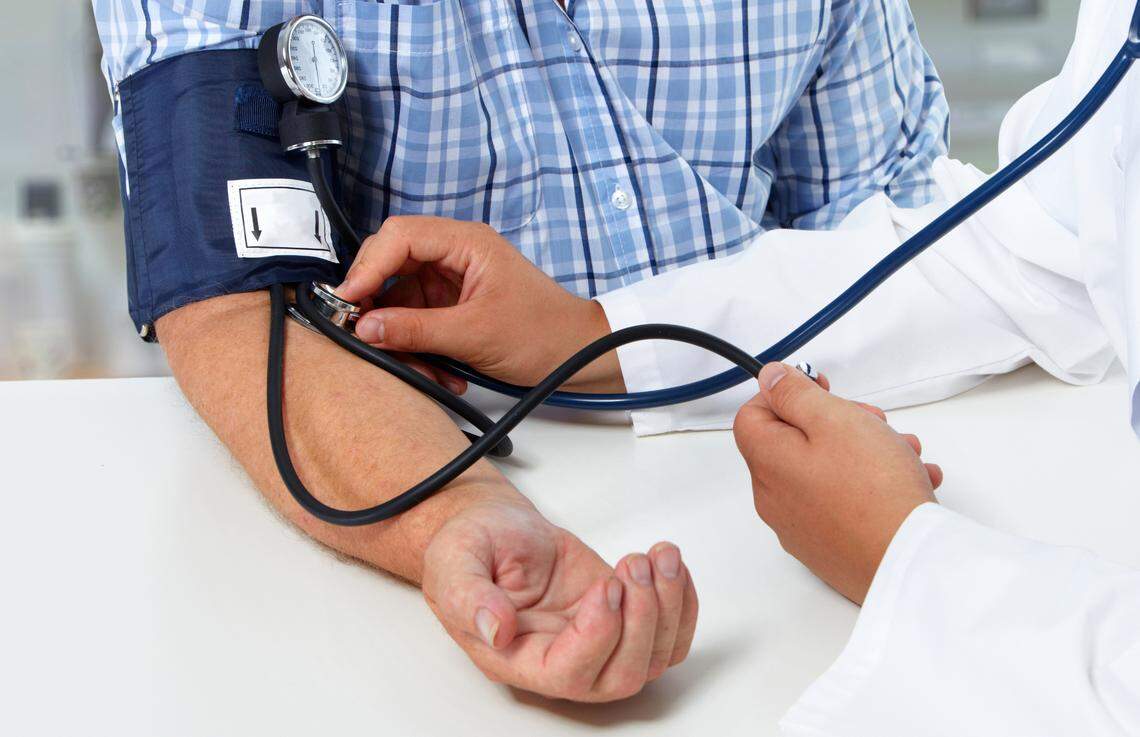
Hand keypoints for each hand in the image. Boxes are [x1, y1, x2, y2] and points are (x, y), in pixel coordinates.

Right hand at [336, 216, 622, 390]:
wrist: (578, 356)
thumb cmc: (544, 333)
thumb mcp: (475, 334)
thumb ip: (415, 329)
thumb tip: (365, 328)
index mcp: (466, 242)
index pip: (399, 237)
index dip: (368, 267)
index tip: (348, 301)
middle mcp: (455, 254)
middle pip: (391, 264)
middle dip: (377, 303)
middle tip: (363, 334)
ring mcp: (451, 281)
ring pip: (400, 299)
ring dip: (402, 336)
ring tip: (424, 369)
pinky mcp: (451, 307)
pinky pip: (416, 321)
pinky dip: (419, 348)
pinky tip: (439, 371)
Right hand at [422, 498, 697, 700]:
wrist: (494, 530)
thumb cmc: (472, 548)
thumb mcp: (455, 561)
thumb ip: (467, 596)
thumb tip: (494, 629)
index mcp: (517, 657)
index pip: (569, 674)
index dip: (598, 636)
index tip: (605, 586)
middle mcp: (562, 660)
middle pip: (622, 675)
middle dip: (643, 621)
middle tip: (633, 567)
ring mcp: (598, 641)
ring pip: (655, 657)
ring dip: (668, 606)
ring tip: (656, 557)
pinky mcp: (622, 617)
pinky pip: (670, 633)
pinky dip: (684, 603)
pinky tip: (669, 566)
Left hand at [732, 363, 941, 604]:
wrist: (910, 562)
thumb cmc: (875, 490)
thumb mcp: (834, 419)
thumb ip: (796, 394)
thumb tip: (769, 379)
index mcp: (768, 464)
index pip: (753, 416)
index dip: (786, 395)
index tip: (822, 390)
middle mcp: (775, 499)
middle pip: (792, 442)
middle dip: (836, 423)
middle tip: (874, 422)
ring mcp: (801, 527)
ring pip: (824, 471)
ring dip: (863, 452)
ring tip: (902, 453)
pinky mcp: (828, 548)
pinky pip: (841, 503)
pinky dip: (870, 486)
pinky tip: (909, 482)